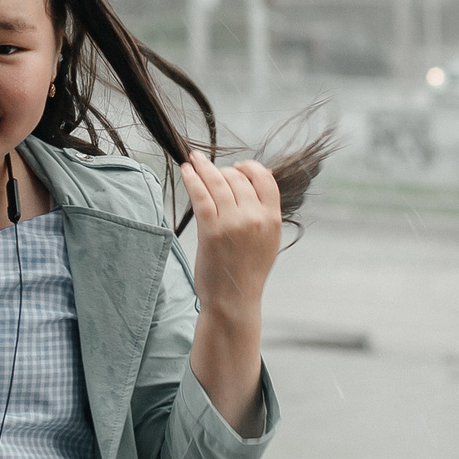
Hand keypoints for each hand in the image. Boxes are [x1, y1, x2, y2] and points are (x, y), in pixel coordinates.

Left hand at [181, 152, 282, 320]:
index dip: (249, 167)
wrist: (233, 299)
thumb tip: (248, 184)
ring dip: (203, 167)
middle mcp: (255, 218)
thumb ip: (262, 214)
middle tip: (208, 169)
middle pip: (237, 178)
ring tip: (193, 159)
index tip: (237, 167)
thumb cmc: (247, 271)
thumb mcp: (267, 240)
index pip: (265, 178)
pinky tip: (186, 171)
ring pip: (217, 182)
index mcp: (273, 219)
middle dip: (221, 170)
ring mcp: (233, 223)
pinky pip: (201, 196)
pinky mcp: (211, 230)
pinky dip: (192, 180)